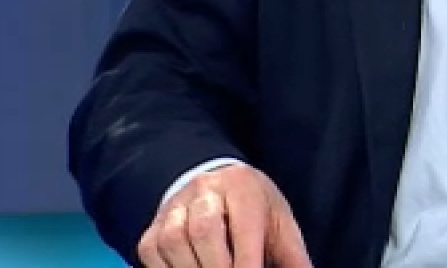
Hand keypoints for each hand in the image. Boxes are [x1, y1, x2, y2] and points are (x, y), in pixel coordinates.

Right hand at [138, 163, 310, 267]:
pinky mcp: (154, 227)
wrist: (216, 185)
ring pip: (174, 242)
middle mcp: (204, 189)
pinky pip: (153, 253)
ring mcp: (175, 206)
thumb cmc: (254, 210)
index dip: (246, 262)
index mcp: (242, 186)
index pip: (244, 226)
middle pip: (204, 231)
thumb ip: (293, 257)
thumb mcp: (279, 225)